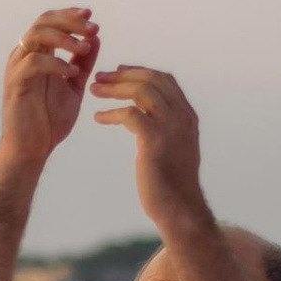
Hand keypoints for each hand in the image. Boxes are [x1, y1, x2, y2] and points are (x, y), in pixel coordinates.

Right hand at [0, 8, 99, 177]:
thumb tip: (95, 39)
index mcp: (37, 54)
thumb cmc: (49, 120)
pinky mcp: (15, 84)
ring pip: (36, 36)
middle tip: (93, 28)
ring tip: (84, 49)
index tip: (91, 17)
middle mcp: (24, 56)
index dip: (70, 15)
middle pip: (43, 21)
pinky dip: (55, 63)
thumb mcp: (74, 87)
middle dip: (70, 21)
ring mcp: (17, 68)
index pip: (50, 21)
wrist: (32, 149)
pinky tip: (71, 73)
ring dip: (64, 38)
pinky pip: (34, 63)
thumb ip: (83, 64)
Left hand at [91, 63, 203, 233]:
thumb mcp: (175, 149)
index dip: (140, 71)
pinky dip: (111, 112)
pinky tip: (98, 118)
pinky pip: (130, 114)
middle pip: (151, 79)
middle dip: (123, 74)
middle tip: (99, 77)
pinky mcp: (155, 140)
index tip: (119, 71)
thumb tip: (148, 120)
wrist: (180, 209)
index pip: (164, 79)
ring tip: (94, 90)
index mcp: (187, 115)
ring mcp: (170, 127)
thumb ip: (166, 129)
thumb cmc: (172, 184)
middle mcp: (182, 117)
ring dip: (114, 87)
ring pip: (141, 90)